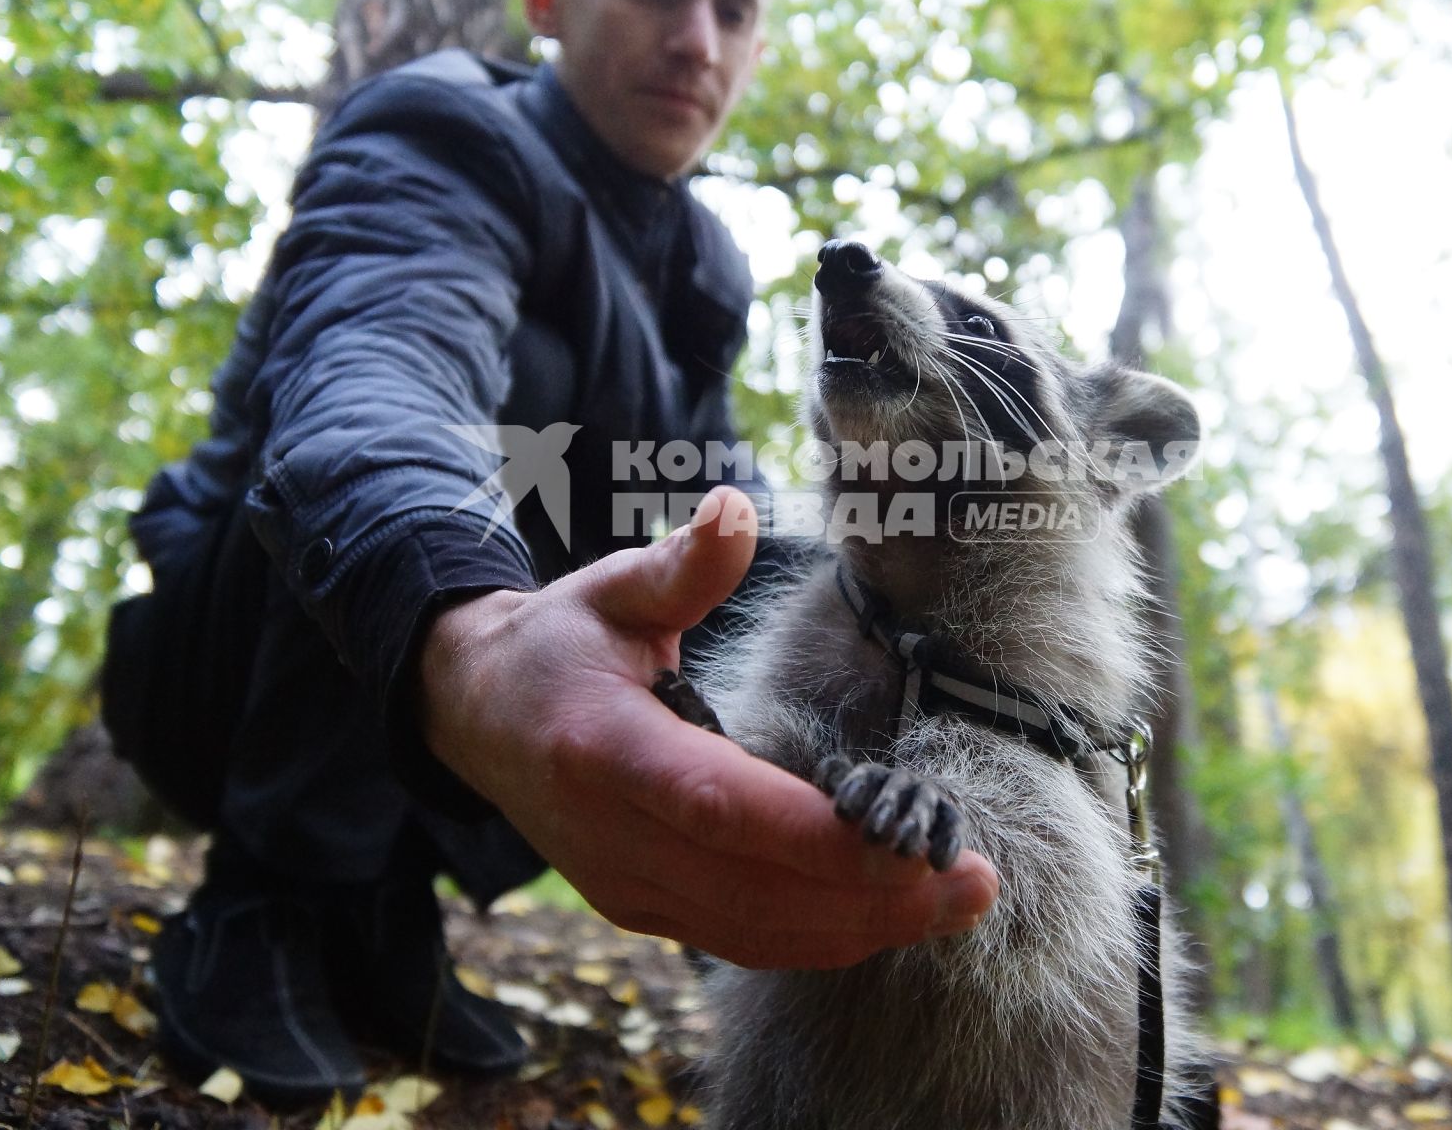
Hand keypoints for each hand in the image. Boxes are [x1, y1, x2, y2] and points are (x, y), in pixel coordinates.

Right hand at [418, 486, 999, 969]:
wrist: (477, 716)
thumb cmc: (562, 644)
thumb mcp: (614, 588)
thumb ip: (684, 563)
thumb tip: (736, 510)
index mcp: (605, 750)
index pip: (722, 808)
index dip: (818, 838)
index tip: (912, 841)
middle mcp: (613, 837)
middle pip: (754, 893)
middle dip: (872, 898)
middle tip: (974, 879)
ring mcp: (625, 885)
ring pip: (753, 933)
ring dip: (862, 929)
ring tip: (955, 901)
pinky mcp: (642, 909)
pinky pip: (739, 939)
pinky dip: (819, 937)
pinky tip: (889, 915)